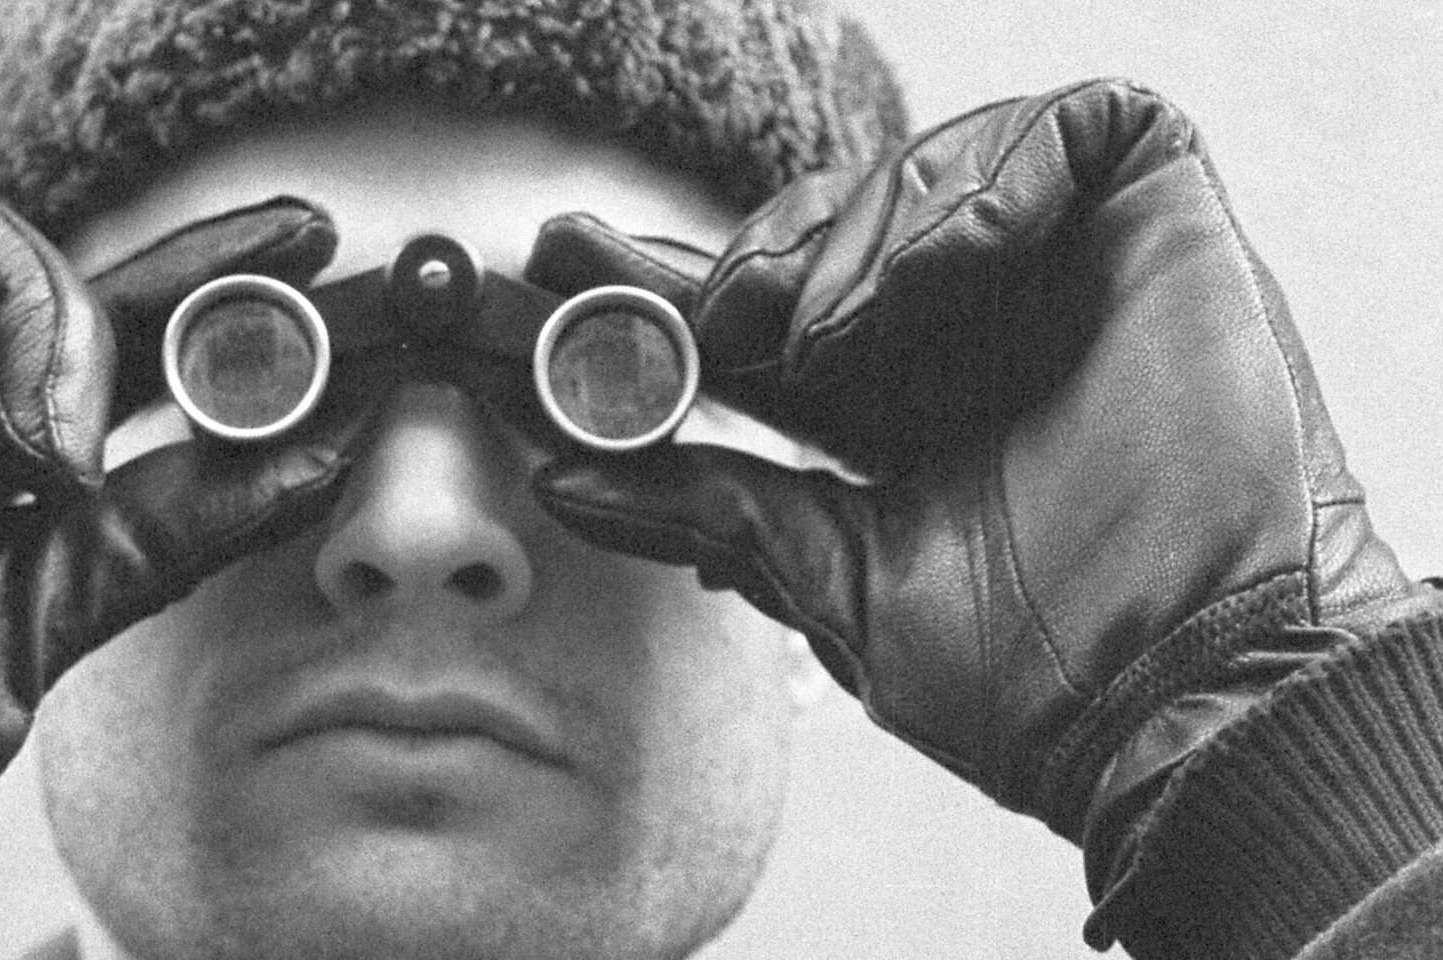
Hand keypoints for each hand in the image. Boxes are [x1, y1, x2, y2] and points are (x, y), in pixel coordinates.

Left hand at [534, 80, 1426, 851]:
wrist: (1182, 701)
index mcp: (899, 407)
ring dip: (844, 241)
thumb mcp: (835, 580)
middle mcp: (973, 332)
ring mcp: (1064, 272)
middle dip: (736, 256)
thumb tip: (561, 477)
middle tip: (688, 306)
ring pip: (917, 174)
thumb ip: (709, 506)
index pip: (765, 320)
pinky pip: (1059, 133)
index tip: (559, 266)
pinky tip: (944, 275)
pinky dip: (983, 189)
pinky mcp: (1157, 219)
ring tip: (818, 334)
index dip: (662, 284)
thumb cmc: (1032, 677)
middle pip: (827, 229)